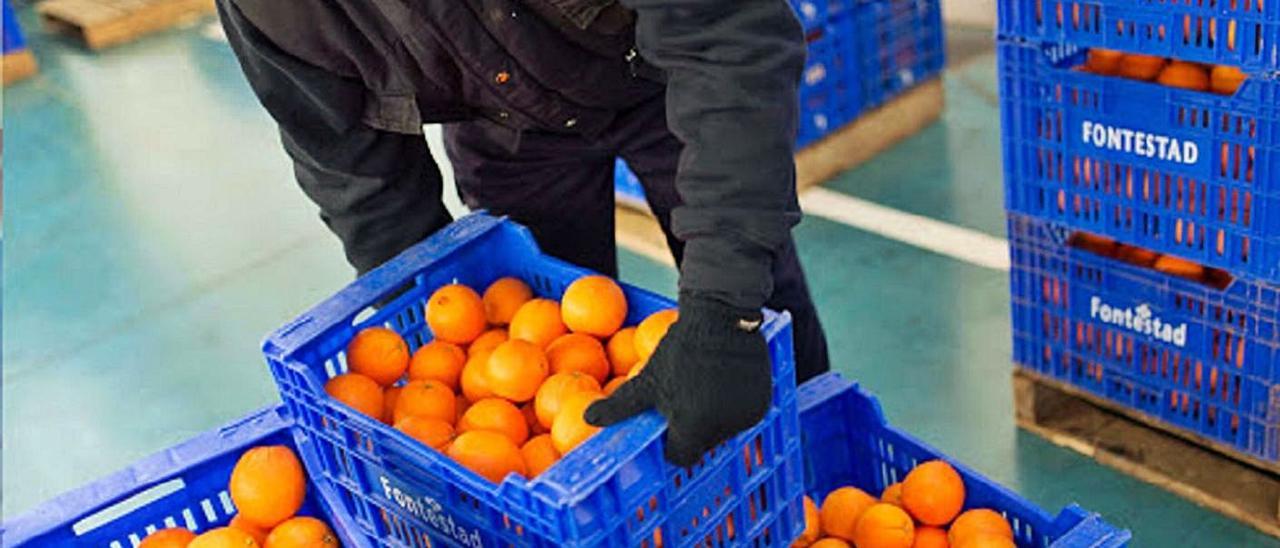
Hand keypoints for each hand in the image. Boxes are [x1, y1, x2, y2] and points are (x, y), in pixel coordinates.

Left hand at [584, 294, 771, 465]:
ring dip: (711, 417)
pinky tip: (719, 382)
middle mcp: (724, 428)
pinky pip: (741, 415)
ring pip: (723, 431)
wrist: (721, 315)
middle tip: (682, 400)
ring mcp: (746, 416)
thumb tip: (586, 420)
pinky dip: (731, 406)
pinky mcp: (762, 402)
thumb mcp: (647, 378)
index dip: (670, 443)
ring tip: (701, 387)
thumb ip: (620, 406)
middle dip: (690, 429)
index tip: (665, 423)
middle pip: (702, 444)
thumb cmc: (679, 348)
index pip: (680, 456)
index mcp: (694, 427)